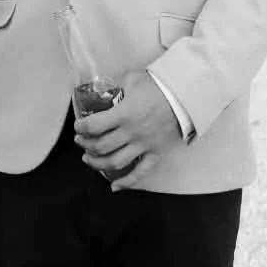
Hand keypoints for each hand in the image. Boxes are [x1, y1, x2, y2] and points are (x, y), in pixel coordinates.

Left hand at [73, 72, 181, 190]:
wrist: (187, 96)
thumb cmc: (160, 85)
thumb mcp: (133, 79)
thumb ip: (117, 86)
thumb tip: (105, 90)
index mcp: (124, 114)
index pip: (94, 126)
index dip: (82, 127)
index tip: (79, 126)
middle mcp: (132, 133)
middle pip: (101, 146)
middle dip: (85, 145)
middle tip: (81, 141)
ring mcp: (144, 145)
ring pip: (115, 163)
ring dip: (97, 164)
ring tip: (89, 159)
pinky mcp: (156, 153)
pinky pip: (140, 173)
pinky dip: (126, 182)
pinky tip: (114, 187)